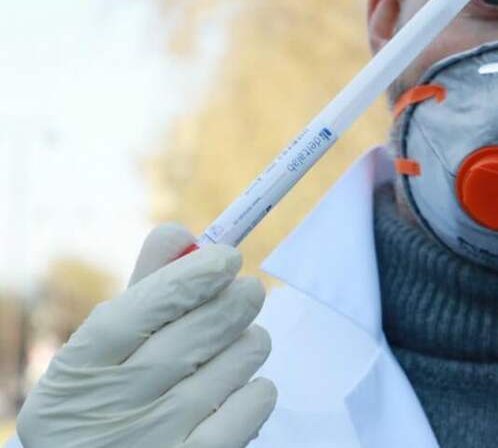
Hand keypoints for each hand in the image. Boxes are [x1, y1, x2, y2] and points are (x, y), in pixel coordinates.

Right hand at [16, 225, 276, 447]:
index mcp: (79, 369)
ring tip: (242, 337)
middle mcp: (111, 409)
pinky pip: (249, 408)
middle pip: (192, 337)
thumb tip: (180, 232)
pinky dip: (257, 388)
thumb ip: (145, 290)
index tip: (227, 256)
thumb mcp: (105, 350)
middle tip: (249, 290)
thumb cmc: (108, 396)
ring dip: (247, 342)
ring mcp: (153, 441)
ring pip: (230, 367)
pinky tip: (244, 382)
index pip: (139, 312)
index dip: (189, 278)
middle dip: (232, 304)